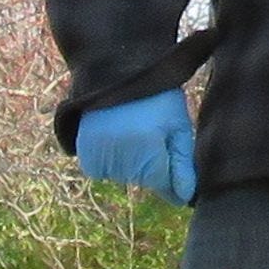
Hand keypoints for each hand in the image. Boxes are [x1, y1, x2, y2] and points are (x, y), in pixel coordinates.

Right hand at [74, 88, 197, 206]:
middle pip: (143, 180)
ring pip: (123, 176)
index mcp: (149, 151)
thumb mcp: (177, 124)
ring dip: (130, 162)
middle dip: (151, 163)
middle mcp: (122, 158)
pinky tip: (116, 136)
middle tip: (151, 130)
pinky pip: (102, 170)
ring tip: (132, 130)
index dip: (173, 175)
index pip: (164, 186)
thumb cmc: (156, 96)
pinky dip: (110, 160)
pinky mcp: (85, 152)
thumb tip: (184, 199)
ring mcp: (101, 156)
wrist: (115, 69)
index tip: (172, 154)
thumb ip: (182, 163)